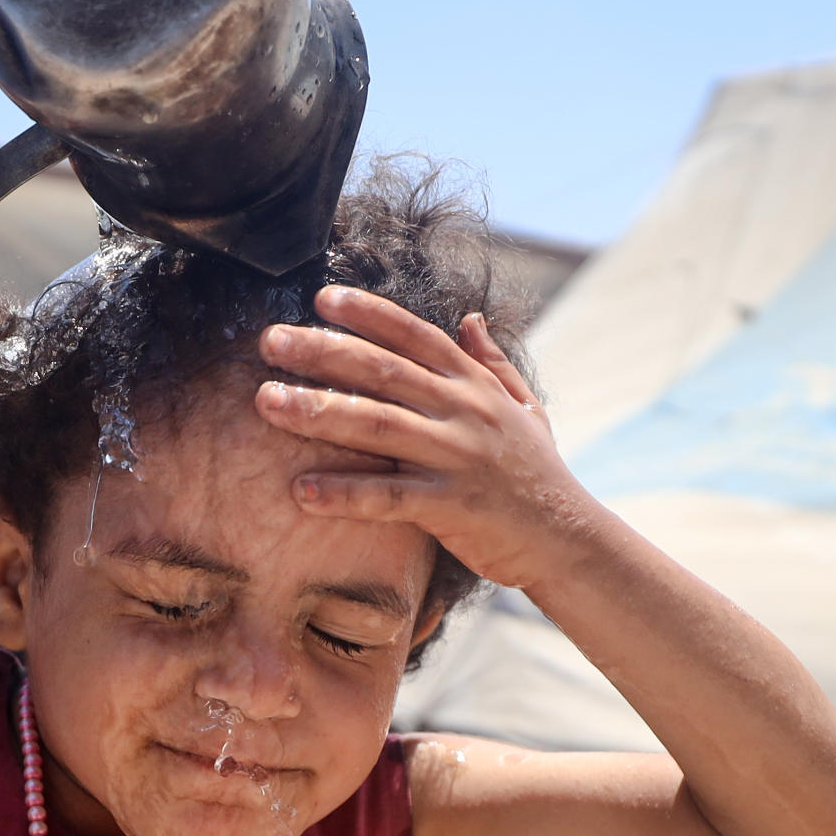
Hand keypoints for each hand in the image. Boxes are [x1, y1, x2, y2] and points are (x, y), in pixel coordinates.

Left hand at [255, 286, 595, 591]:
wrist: (569, 538)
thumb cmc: (538, 473)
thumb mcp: (525, 407)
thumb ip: (492, 362)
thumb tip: (470, 317)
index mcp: (474, 386)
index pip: (415, 336)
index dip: (369, 314)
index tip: (322, 298)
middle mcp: (464, 412)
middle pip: (383, 372)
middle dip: (323, 352)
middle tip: (270, 341)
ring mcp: (458, 458)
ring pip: (378, 426)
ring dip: (319, 411)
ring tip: (267, 402)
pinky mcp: (451, 508)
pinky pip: (389, 497)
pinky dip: (345, 493)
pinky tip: (301, 491)